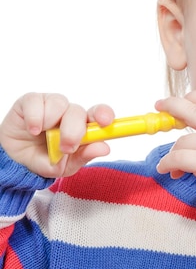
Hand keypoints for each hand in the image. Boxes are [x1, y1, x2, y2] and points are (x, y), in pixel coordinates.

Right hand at [0, 92, 114, 177]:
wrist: (17, 161)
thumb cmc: (45, 160)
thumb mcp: (65, 166)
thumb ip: (84, 156)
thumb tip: (105, 148)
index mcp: (82, 127)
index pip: (98, 114)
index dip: (104, 114)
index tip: (105, 121)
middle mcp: (69, 113)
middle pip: (78, 111)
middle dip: (73, 130)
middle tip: (66, 147)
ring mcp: (50, 105)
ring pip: (59, 104)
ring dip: (51, 122)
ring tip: (41, 136)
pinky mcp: (31, 102)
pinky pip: (35, 102)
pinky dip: (34, 118)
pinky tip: (32, 130)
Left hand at [155, 90, 195, 207]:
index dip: (192, 97)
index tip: (182, 101)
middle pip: (190, 109)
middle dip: (171, 105)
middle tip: (160, 105)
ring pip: (181, 141)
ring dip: (171, 154)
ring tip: (172, 168)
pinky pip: (177, 158)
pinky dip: (167, 164)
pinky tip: (167, 171)